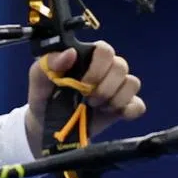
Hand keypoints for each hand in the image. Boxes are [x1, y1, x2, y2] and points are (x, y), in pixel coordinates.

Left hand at [25, 41, 145, 155]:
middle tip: (88, 99)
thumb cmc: (44, 96)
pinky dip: (131, 109)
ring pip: (132, 83)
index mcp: (87, 58)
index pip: (105, 50)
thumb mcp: (38, 78)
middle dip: (105, 86)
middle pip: (121, 66)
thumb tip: (70, 53)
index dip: (98, 67)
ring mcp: (116, 89)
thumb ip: (49, 62)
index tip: (83, 83)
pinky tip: (116, 114)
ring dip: (116, 97)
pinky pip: (139, 105)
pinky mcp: (122, 108)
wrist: (46, 126)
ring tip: (96, 107)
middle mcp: (105, 70)